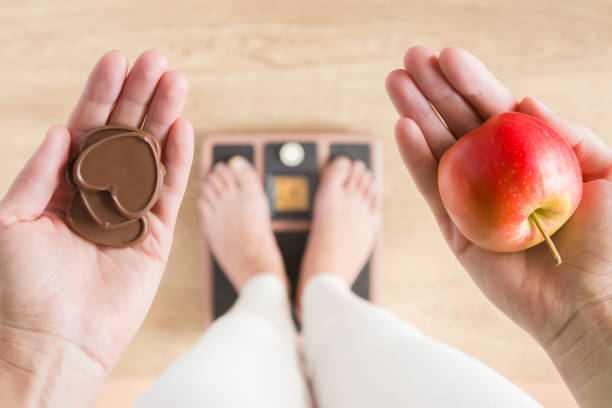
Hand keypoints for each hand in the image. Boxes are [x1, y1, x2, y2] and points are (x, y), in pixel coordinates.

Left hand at [0, 51, 192, 405]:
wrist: (54, 340)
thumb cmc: (22, 286)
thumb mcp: (11, 220)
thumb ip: (39, 174)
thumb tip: (63, 129)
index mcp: (63, 183)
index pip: (86, 127)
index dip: (101, 93)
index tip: (117, 61)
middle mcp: (100, 192)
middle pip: (125, 133)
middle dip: (140, 96)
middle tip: (157, 62)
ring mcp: (130, 211)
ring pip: (152, 155)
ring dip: (165, 118)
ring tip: (177, 83)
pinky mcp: (156, 235)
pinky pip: (169, 191)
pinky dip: (178, 160)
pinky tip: (183, 129)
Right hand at [386, 46, 611, 406]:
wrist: (590, 300)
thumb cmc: (608, 240)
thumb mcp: (605, 170)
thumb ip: (566, 131)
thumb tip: (523, 100)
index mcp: (527, 157)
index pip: (493, 110)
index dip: (471, 81)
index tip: (447, 54)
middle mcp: (494, 174)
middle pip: (458, 122)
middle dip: (433, 88)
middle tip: (408, 58)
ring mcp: (470, 200)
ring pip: (437, 149)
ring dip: (415, 113)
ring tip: (395, 81)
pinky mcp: (454, 229)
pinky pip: (431, 188)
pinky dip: (416, 158)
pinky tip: (403, 127)